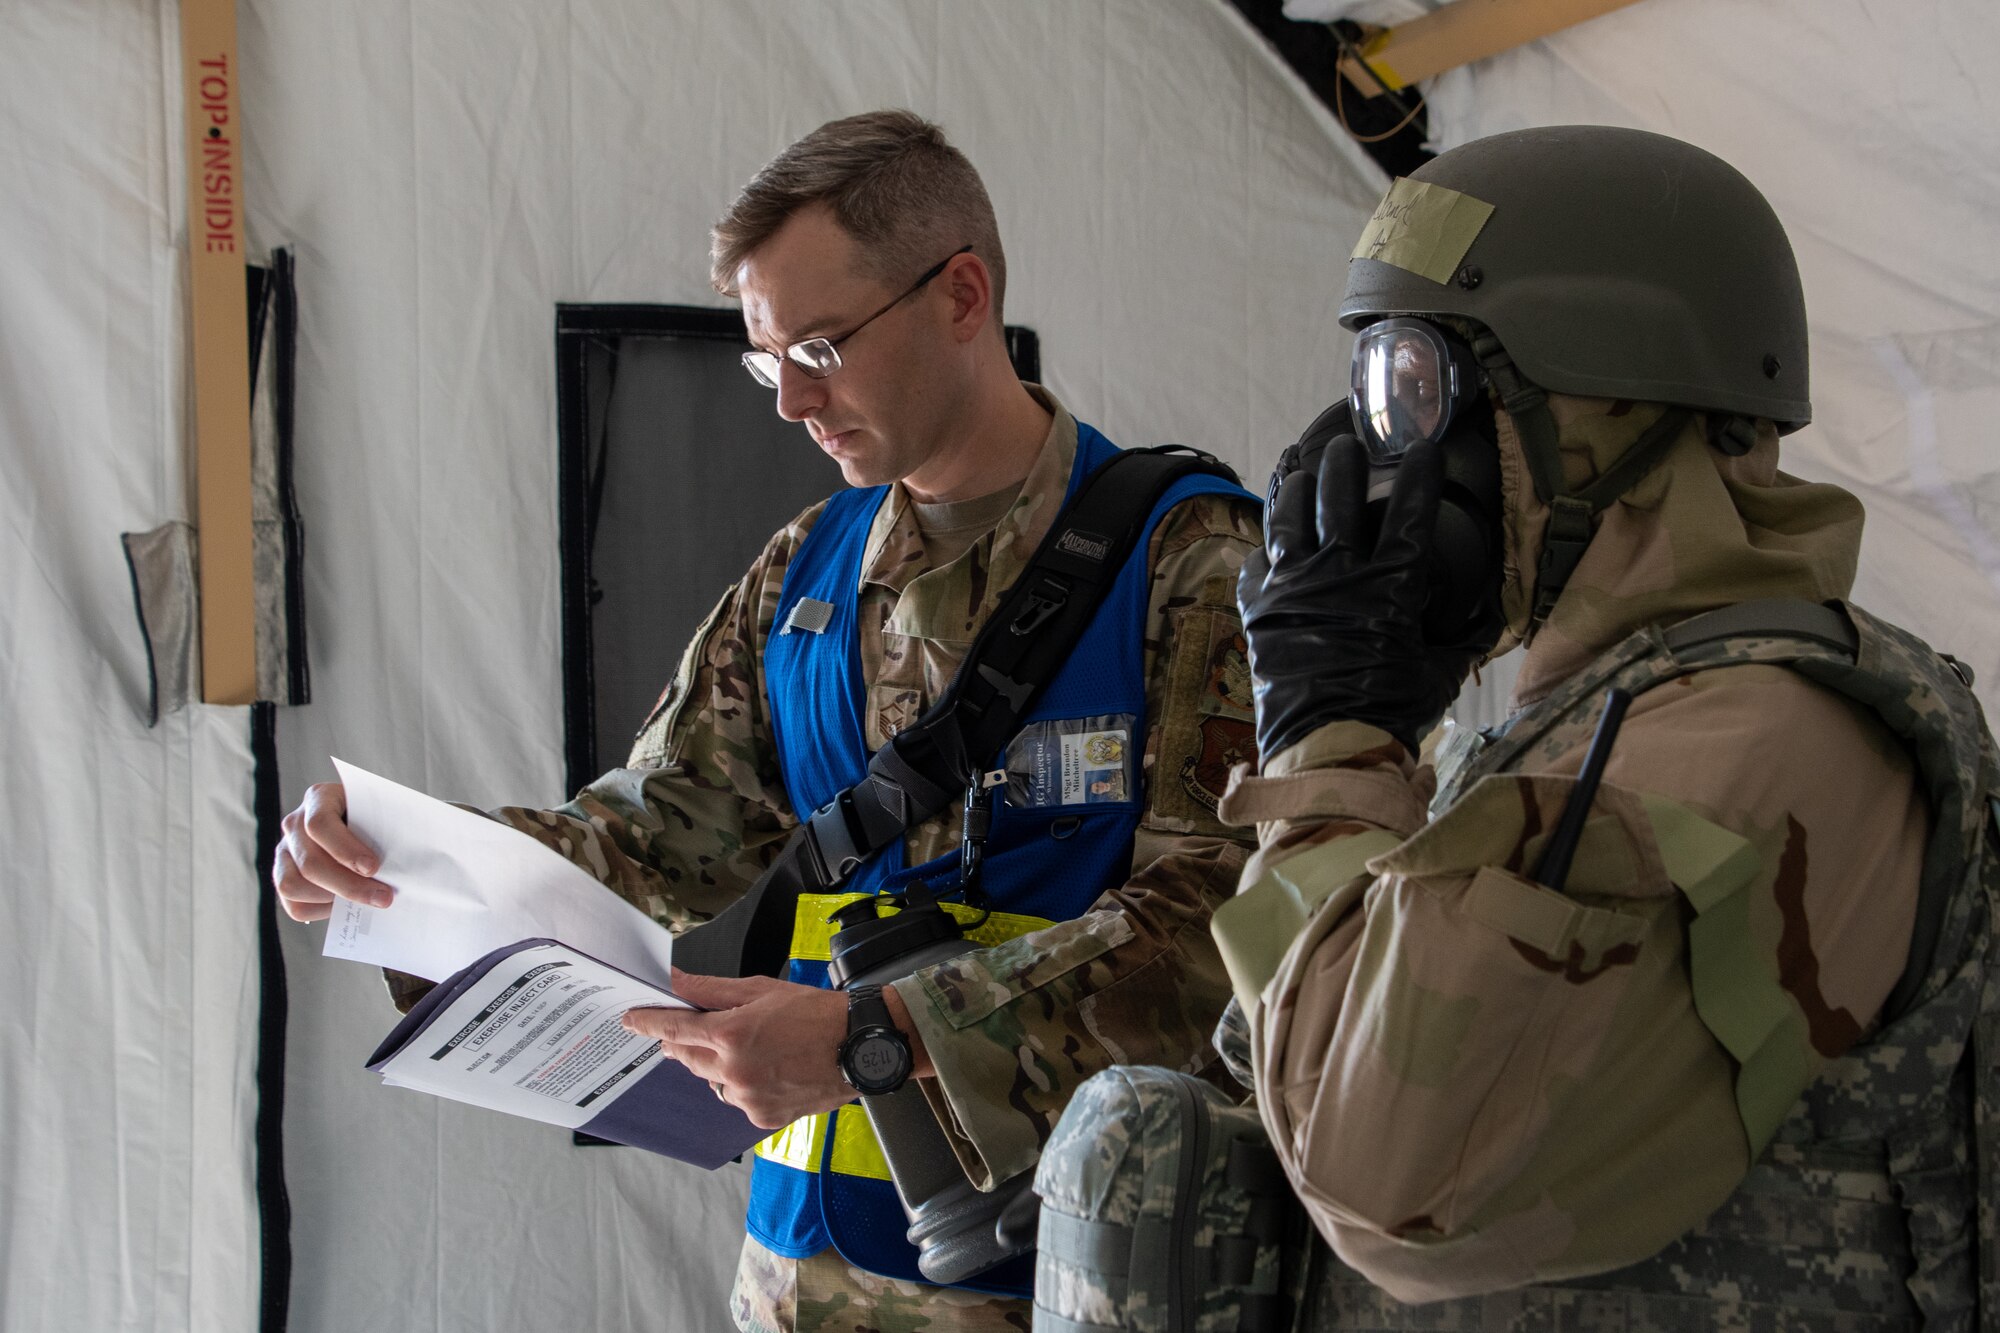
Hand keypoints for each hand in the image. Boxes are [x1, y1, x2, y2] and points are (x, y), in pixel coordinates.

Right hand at [273, 782, 391, 921]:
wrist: (367, 825)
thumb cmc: (378, 818)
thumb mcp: (385, 812)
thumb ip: (390, 830)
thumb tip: (408, 862)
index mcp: (319, 798)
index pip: (320, 824)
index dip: (345, 850)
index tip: (373, 867)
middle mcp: (294, 823)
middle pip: (309, 862)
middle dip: (349, 885)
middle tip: (383, 897)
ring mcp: (284, 851)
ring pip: (293, 885)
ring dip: (333, 899)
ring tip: (366, 900)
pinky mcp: (284, 876)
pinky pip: (293, 905)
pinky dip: (321, 911)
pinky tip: (346, 905)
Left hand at [624, 971, 931, 1129]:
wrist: (860, 1046)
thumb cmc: (817, 1013)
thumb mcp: (761, 989)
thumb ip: (712, 990)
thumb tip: (676, 982)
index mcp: (731, 1034)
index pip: (673, 1030)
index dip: (647, 1023)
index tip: (630, 1019)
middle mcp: (733, 1072)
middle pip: (687, 1058)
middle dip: (687, 1043)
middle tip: (700, 1029)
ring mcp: (747, 1099)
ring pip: (712, 1081)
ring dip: (719, 1065)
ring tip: (754, 1048)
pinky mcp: (762, 1118)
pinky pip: (736, 1100)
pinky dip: (743, 1085)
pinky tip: (768, 1069)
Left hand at [1239, 425, 1466, 756]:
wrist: (1328, 749)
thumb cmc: (1391, 713)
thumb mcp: (1439, 674)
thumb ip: (1462, 639)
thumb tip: (1488, 620)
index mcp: (1391, 585)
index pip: (1411, 511)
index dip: (1420, 474)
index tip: (1424, 447)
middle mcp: (1338, 573)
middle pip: (1338, 495)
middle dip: (1344, 462)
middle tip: (1348, 446)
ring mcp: (1292, 585)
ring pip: (1288, 516)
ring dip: (1296, 491)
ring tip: (1301, 479)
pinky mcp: (1258, 607)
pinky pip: (1257, 564)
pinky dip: (1266, 554)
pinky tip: (1272, 550)